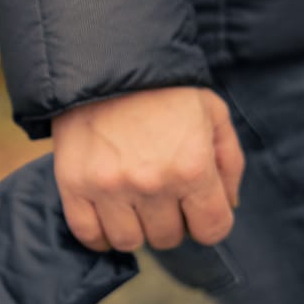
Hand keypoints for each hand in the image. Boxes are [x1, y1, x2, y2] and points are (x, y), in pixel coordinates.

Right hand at [51, 86, 244, 252]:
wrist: (106, 61)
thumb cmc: (165, 89)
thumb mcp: (212, 113)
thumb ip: (229, 161)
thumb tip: (229, 205)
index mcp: (193, 167)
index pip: (212, 230)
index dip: (208, 221)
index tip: (196, 208)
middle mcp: (152, 183)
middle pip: (168, 238)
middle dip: (170, 220)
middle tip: (160, 195)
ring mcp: (110, 187)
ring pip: (129, 242)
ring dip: (134, 228)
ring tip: (132, 202)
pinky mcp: (74, 185)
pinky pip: (88, 235)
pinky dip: (99, 233)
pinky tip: (106, 214)